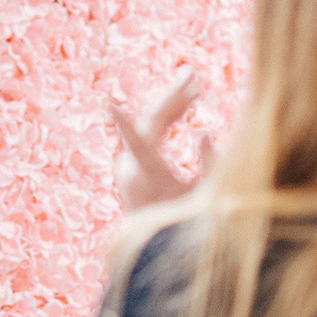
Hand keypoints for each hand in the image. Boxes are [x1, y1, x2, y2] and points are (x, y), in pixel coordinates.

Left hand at [109, 72, 211, 211]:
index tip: (108, 103)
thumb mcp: (203, 196)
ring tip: (195, 86)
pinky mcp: (134, 163)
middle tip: (191, 74)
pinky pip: (149, 132)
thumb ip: (208, 165)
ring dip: (173, 104)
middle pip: (149, 122)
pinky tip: (187, 103)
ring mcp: (130, 163)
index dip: (124, 123)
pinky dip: (169, 118)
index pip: (137, 146)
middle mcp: (133, 166)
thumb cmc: (182, 223)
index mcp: (148, 175)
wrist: (156, 243)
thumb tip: (203, 132)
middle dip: (172, 97)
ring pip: (149, 124)